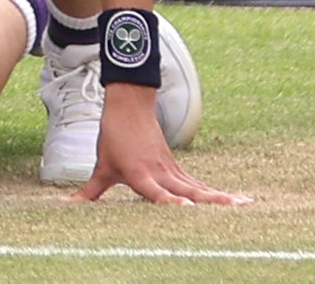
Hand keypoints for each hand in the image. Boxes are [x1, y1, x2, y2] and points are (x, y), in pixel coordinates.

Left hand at [82, 88, 243, 205]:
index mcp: (140, 174)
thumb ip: (90, 191)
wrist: (129, 105)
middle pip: (189, 191)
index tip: (188, 209)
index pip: (157, 192)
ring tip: (246, 205)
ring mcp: (173, 171)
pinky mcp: (179, 170)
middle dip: (211, 202)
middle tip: (235, 208)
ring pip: (199, 188)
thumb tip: (68, 205)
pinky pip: (200, 185)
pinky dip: (217, 194)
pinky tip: (237, 202)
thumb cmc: (114, 137)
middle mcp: (161, 174)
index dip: (171, 202)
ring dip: (221, 198)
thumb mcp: (101, 166)